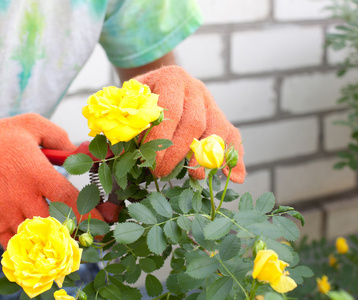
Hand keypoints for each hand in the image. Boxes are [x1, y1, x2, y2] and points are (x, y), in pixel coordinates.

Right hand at [0, 113, 102, 247]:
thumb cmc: (1, 137)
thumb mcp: (32, 125)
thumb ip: (59, 138)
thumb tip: (80, 151)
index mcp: (36, 173)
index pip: (68, 198)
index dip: (88, 213)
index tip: (103, 222)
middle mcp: (22, 195)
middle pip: (53, 224)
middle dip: (72, 232)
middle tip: (87, 236)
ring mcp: (6, 211)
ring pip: (34, 237)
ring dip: (52, 242)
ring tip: (67, 245)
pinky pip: (13, 243)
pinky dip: (28, 248)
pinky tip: (40, 248)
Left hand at [135, 66, 245, 182]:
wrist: (158, 82)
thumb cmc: (140, 97)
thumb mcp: (128, 100)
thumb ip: (127, 118)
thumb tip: (122, 149)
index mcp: (171, 78)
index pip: (170, 110)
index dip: (161, 138)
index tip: (150, 161)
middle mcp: (195, 88)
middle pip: (195, 122)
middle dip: (179, 152)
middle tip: (161, 173)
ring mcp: (210, 101)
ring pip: (216, 129)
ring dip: (206, 157)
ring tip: (195, 177)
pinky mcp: (219, 115)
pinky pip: (232, 135)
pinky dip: (235, 157)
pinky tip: (235, 177)